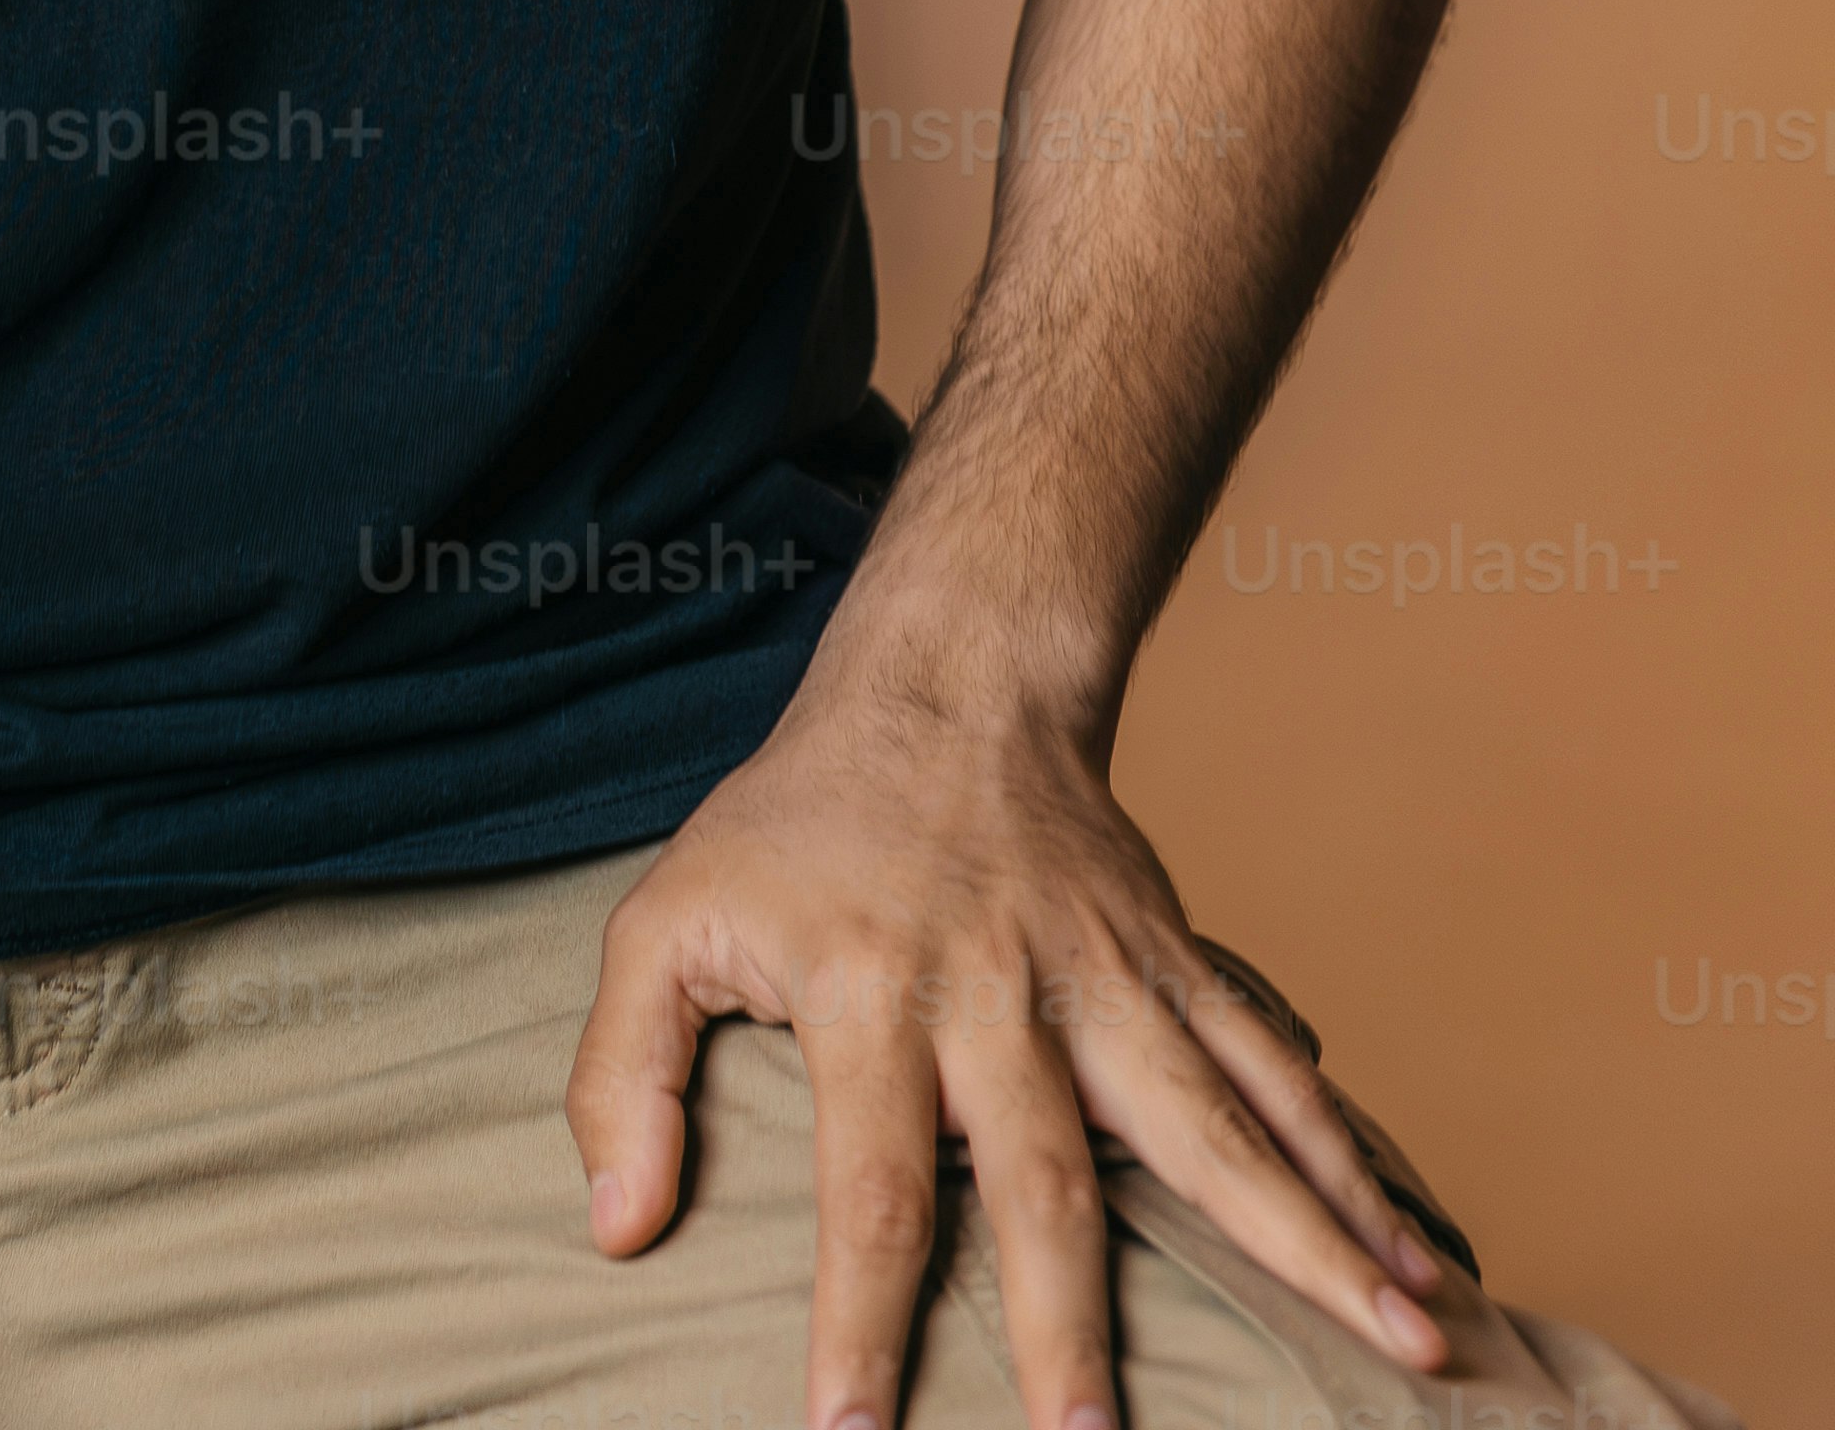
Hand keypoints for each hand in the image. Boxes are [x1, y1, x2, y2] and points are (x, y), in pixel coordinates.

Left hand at [561, 663, 1454, 1429]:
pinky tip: (1421, 1262)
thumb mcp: (664, 920)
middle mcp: (997, 993)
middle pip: (1045, 1176)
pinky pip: (1277, 1074)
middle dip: (1073, 1323)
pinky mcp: (1179, 968)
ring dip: (1309, 1244)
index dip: (859, 1313)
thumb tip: (617, 1228)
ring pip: (1213, 1123)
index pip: (865, 1180)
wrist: (945, 684)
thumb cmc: (793, 828)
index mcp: (866, 990)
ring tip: (1406, 1353)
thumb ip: (621, 1072)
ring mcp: (1107, 980)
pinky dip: (1354, 1167)